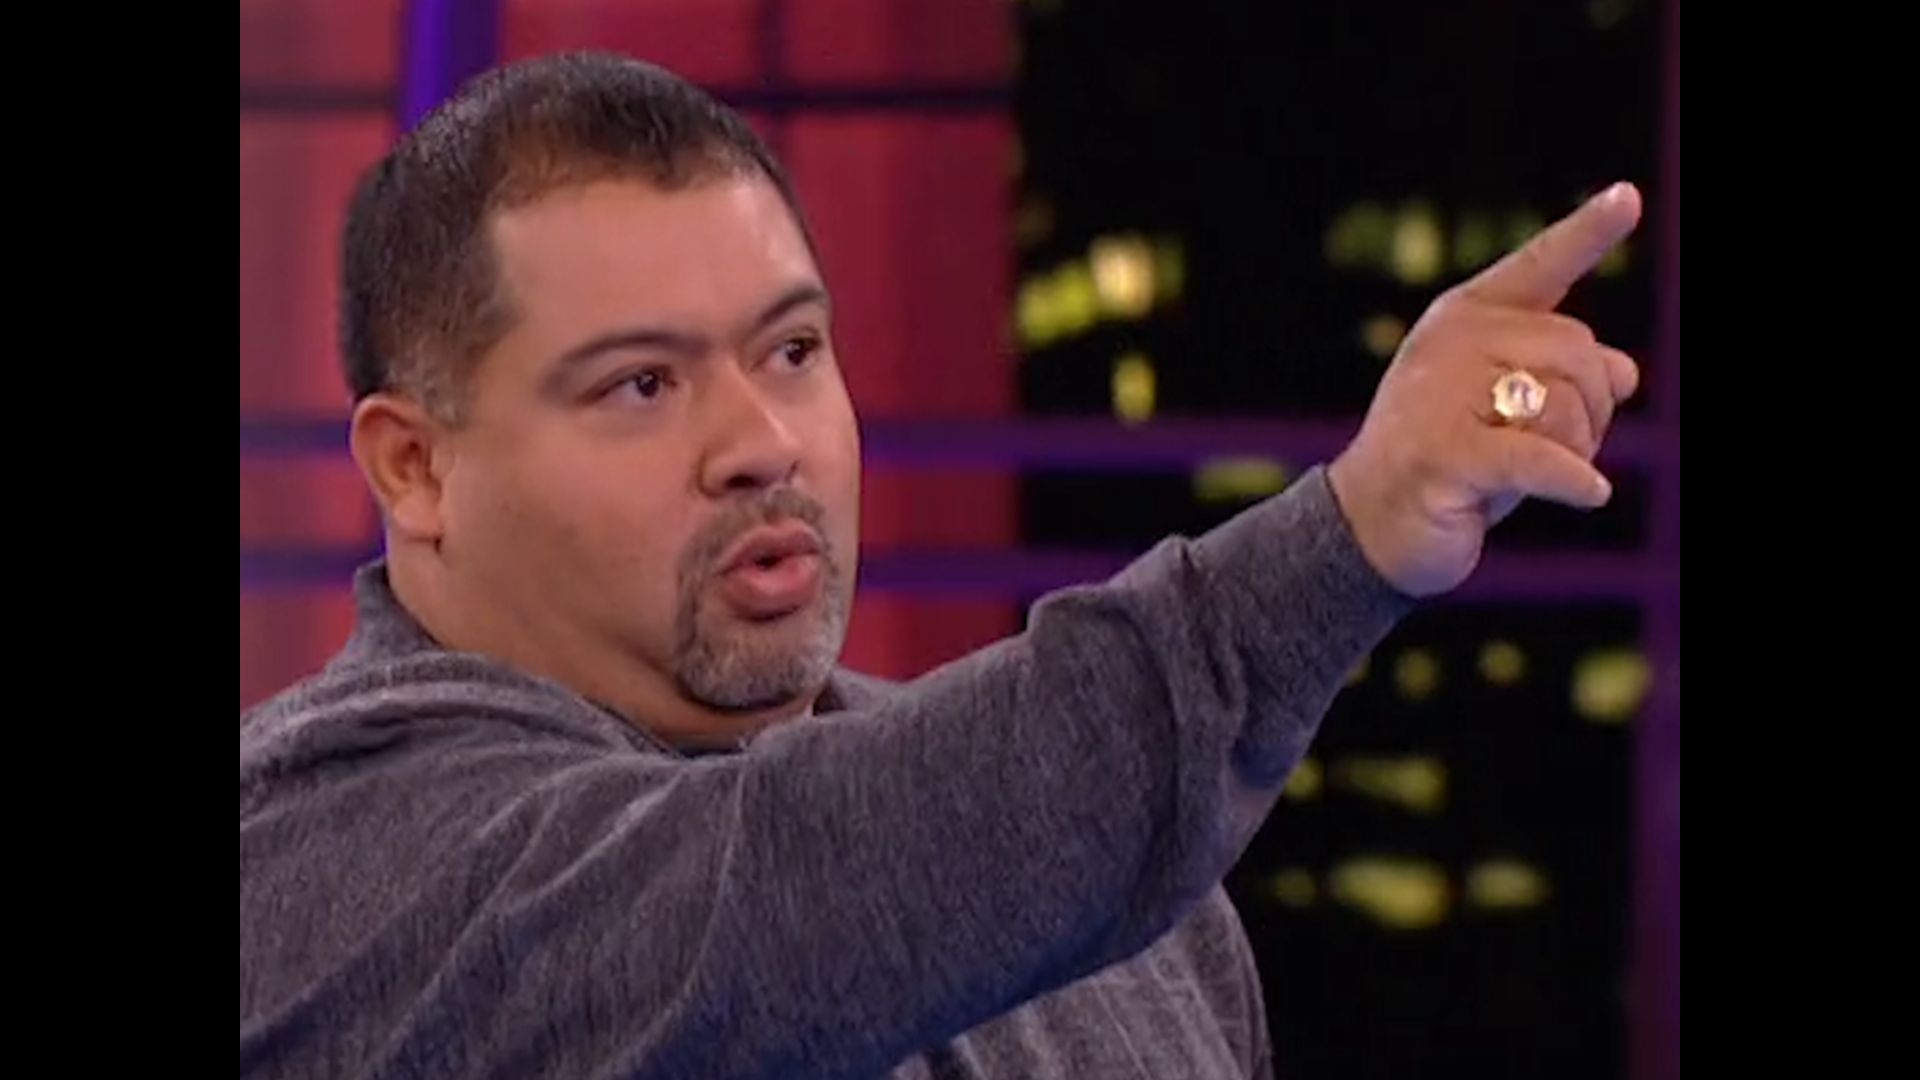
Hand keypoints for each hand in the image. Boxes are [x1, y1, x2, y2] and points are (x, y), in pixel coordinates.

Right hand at [1327, 182, 1643, 597]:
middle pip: (1578, 351)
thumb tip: (1625, 370)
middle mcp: (1453, 342)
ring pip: (1567, 406)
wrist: (1370, 525)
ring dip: (1575, 453)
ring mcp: (1443, 395)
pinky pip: (1543, 458)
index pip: (1538, 266)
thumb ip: (1561, 378)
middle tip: (1554, 450)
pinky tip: (1590, 494)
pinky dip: (1574, 481)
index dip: (1587, 232)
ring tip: (1526, 478)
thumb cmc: (1450, 463)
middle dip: (1592, 408)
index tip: (1628, 196)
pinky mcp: (1446, 454)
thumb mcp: (1510, 411)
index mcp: (1465, 318)